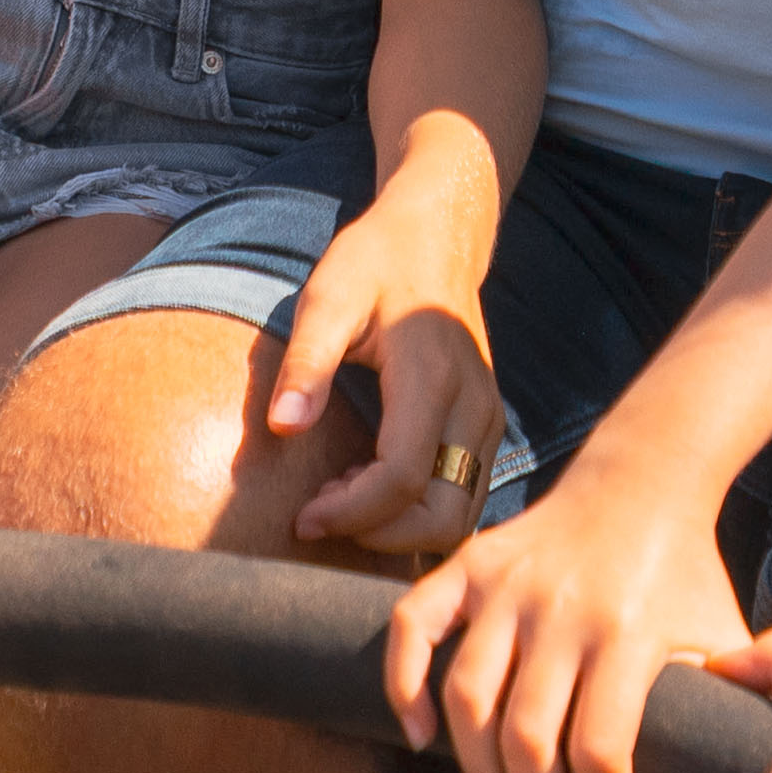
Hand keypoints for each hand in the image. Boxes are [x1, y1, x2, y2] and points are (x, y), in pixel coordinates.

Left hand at [270, 191, 504, 566]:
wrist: (438, 235)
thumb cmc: (377, 261)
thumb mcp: (328, 296)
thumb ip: (307, 363)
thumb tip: (283, 428)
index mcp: (433, 377)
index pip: (401, 478)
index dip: (350, 513)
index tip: (302, 516)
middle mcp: (473, 407)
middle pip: (445, 517)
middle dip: (381, 537)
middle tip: (322, 513)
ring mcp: (488, 421)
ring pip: (461, 517)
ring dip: (400, 530)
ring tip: (340, 497)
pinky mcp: (486, 429)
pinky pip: (462, 497)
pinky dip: (417, 514)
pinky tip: (367, 485)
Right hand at [383, 453, 748, 772]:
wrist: (643, 480)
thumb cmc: (686, 576)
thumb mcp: (723, 636)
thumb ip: (733, 705)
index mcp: (629, 630)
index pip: (599, 751)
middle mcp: (561, 607)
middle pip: (526, 741)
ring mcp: (508, 585)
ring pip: (466, 701)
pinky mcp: (471, 564)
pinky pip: (414, 626)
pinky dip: (404, 685)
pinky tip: (422, 737)